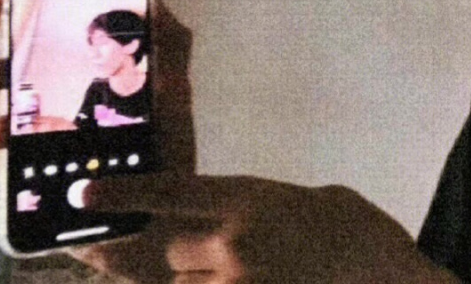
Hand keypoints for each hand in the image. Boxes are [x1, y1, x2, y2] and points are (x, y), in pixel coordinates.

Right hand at [0, 0, 195, 282]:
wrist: (165, 224)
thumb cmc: (168, 157)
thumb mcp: (174, 94)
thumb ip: (169, 46)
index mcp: (83, 88)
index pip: (42, 50)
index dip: (18, 24)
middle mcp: (54, 116)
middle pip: (9, 79)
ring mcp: (39, 153)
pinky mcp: (32, 191)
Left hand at [83, 174, 455, 283]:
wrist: (389, 279)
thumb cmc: (353, 227)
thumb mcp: (302, 197)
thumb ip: (250, 208)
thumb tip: (209, 226)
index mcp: (250, 198)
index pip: (170, 194)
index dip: (122, 196)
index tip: (81, 195)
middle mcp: (233, 244)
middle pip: (156, 251)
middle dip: (123, 252)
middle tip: (91, 250)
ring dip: (164, 280)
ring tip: (162, 266)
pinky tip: (198, 278)